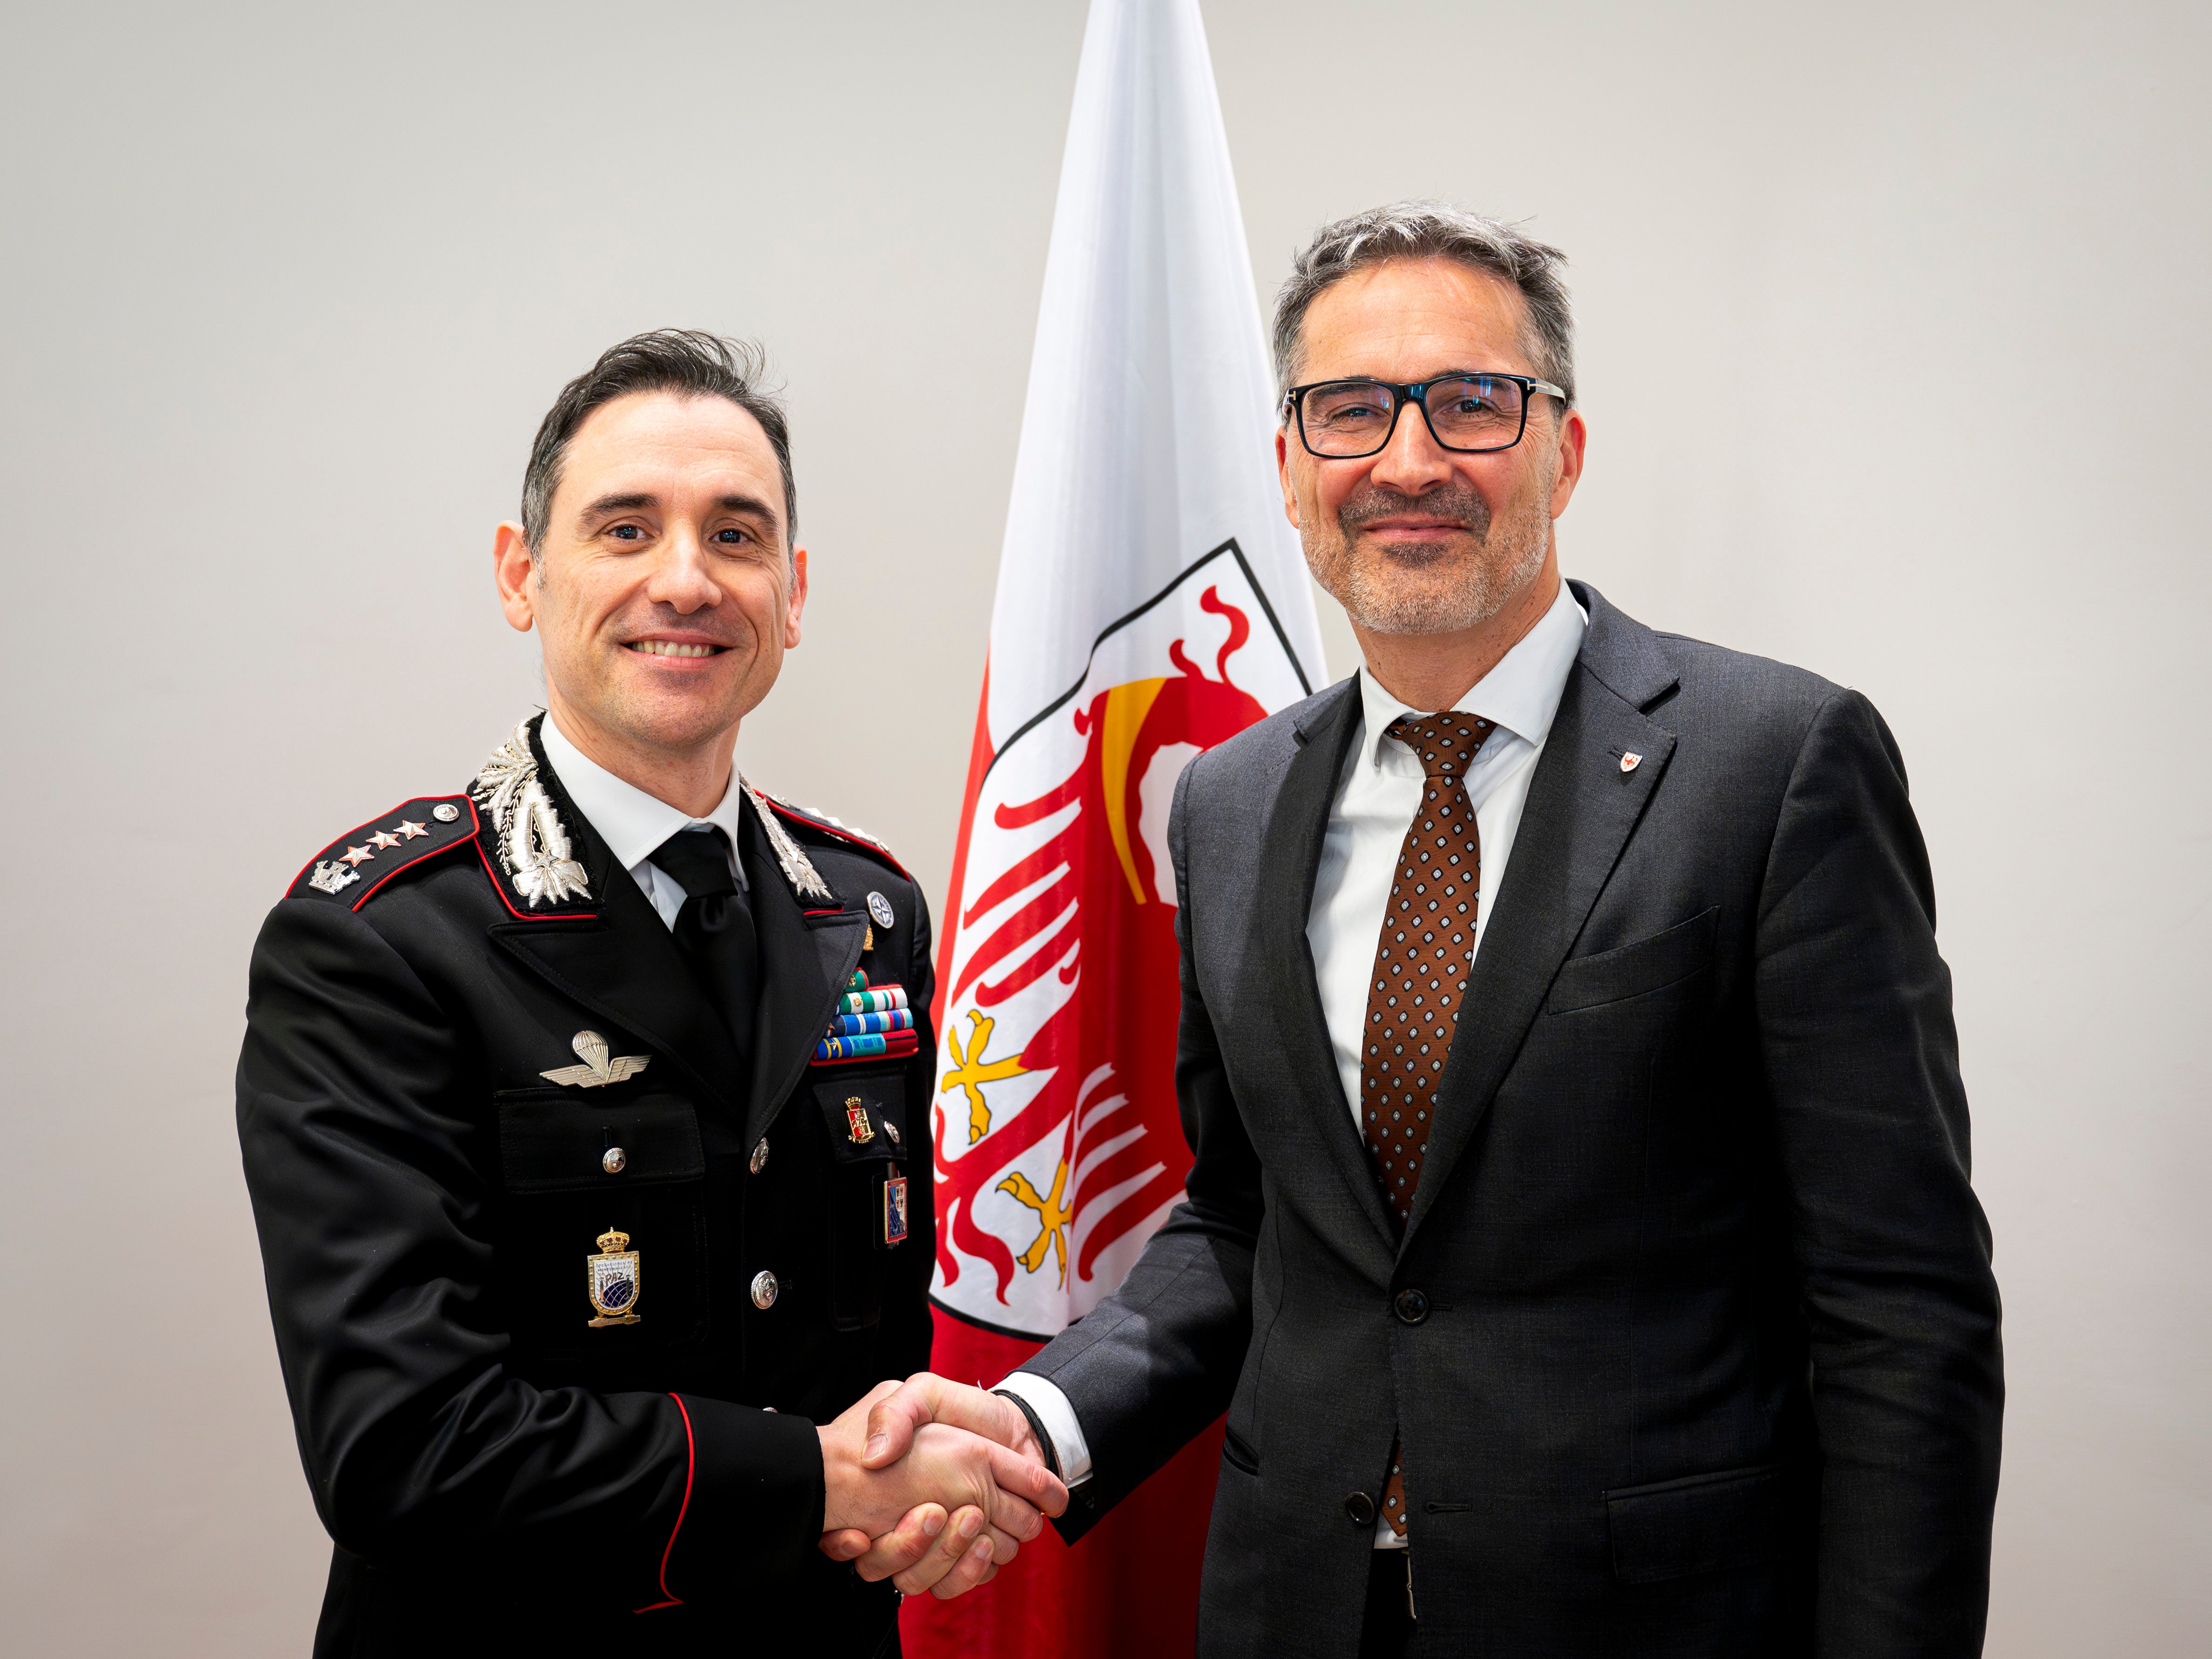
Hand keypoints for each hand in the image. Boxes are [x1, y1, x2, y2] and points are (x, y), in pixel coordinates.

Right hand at [818, 1374, 1054, 1598]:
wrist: (1017, 1428)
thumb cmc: (963, 1411)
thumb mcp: (925, 1395)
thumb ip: (895, 1414)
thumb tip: (873, 1457)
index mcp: (881, 1491)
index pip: (841, 1536)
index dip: (840, 1543)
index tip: (859, 1537)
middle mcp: (900, 1524)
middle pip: (881, 1566)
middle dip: (905, 1548)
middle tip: (936, 1513)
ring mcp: (931, 1545)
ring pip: (917, 1580)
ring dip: (943, 1557)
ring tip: (971, 1520)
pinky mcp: (963, 1559)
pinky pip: (953, 1585)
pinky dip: (970, 1571)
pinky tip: (984, 1544)